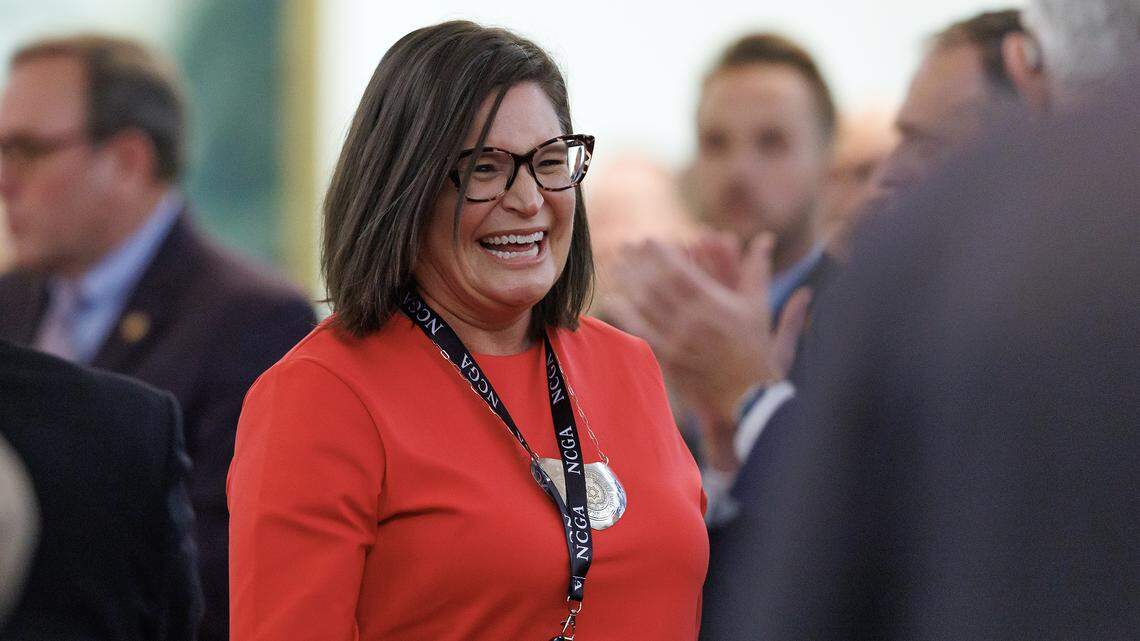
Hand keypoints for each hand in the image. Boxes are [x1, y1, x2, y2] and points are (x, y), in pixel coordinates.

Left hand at [608, 233, 812, 468]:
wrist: (749, 397)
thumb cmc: (756, 350)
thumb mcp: (759, 307)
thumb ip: (757, 270)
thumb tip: (765, 238)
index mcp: (716, 306)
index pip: (680, 273)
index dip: (661, 254)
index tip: (647, 239)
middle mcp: (693, 323)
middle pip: (657, 286)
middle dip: (638, 262)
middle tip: (624, 246)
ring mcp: (678, 343)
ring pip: (645, 307)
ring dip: (628, 283)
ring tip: (616, 266)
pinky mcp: (669, 360)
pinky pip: (641, 334)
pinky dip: (625, 315)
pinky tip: (614, 300)